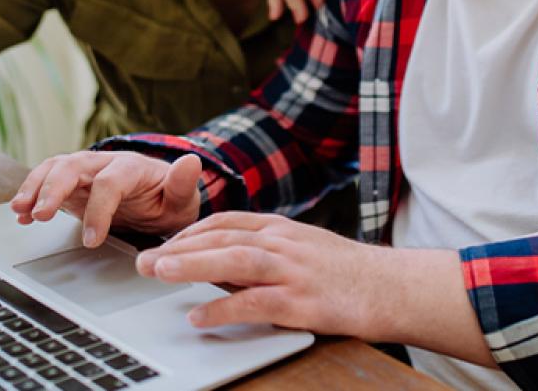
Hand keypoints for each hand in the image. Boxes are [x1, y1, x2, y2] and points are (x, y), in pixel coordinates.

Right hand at [10, 151, 202, 247]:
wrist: (161, 199)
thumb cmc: (170, 199)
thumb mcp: (182, 198)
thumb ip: (183, 184)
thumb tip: (192, 162)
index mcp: (131, 167)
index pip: (108, 182)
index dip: (98, 209)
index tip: (92, 240)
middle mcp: (104, 163)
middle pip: (73, 166)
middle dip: (53, 188)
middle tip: (39, 214)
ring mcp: (86, 172)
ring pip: (55, 168)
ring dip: (35, 186)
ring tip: (20, 210)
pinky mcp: (73, 185)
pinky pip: (48, 182)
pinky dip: (32, 195)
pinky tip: (21, 216)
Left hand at [136, 212, 493, 364]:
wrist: (393, 288)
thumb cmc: (349, 273)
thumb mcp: (305, 248)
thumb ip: (268, 250)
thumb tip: (224, 262)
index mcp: (283, 228)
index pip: (227, 221)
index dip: (191, 231)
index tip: (165, 242)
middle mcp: (284, 242)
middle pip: (221, 237)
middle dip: (178, 246)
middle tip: (144, 259)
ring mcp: (293, 270)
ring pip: (233, 260)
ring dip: (190, 265)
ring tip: (158, 272)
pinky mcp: (302, 301)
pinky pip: (253, 302)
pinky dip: (222, 307)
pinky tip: (198, 316)